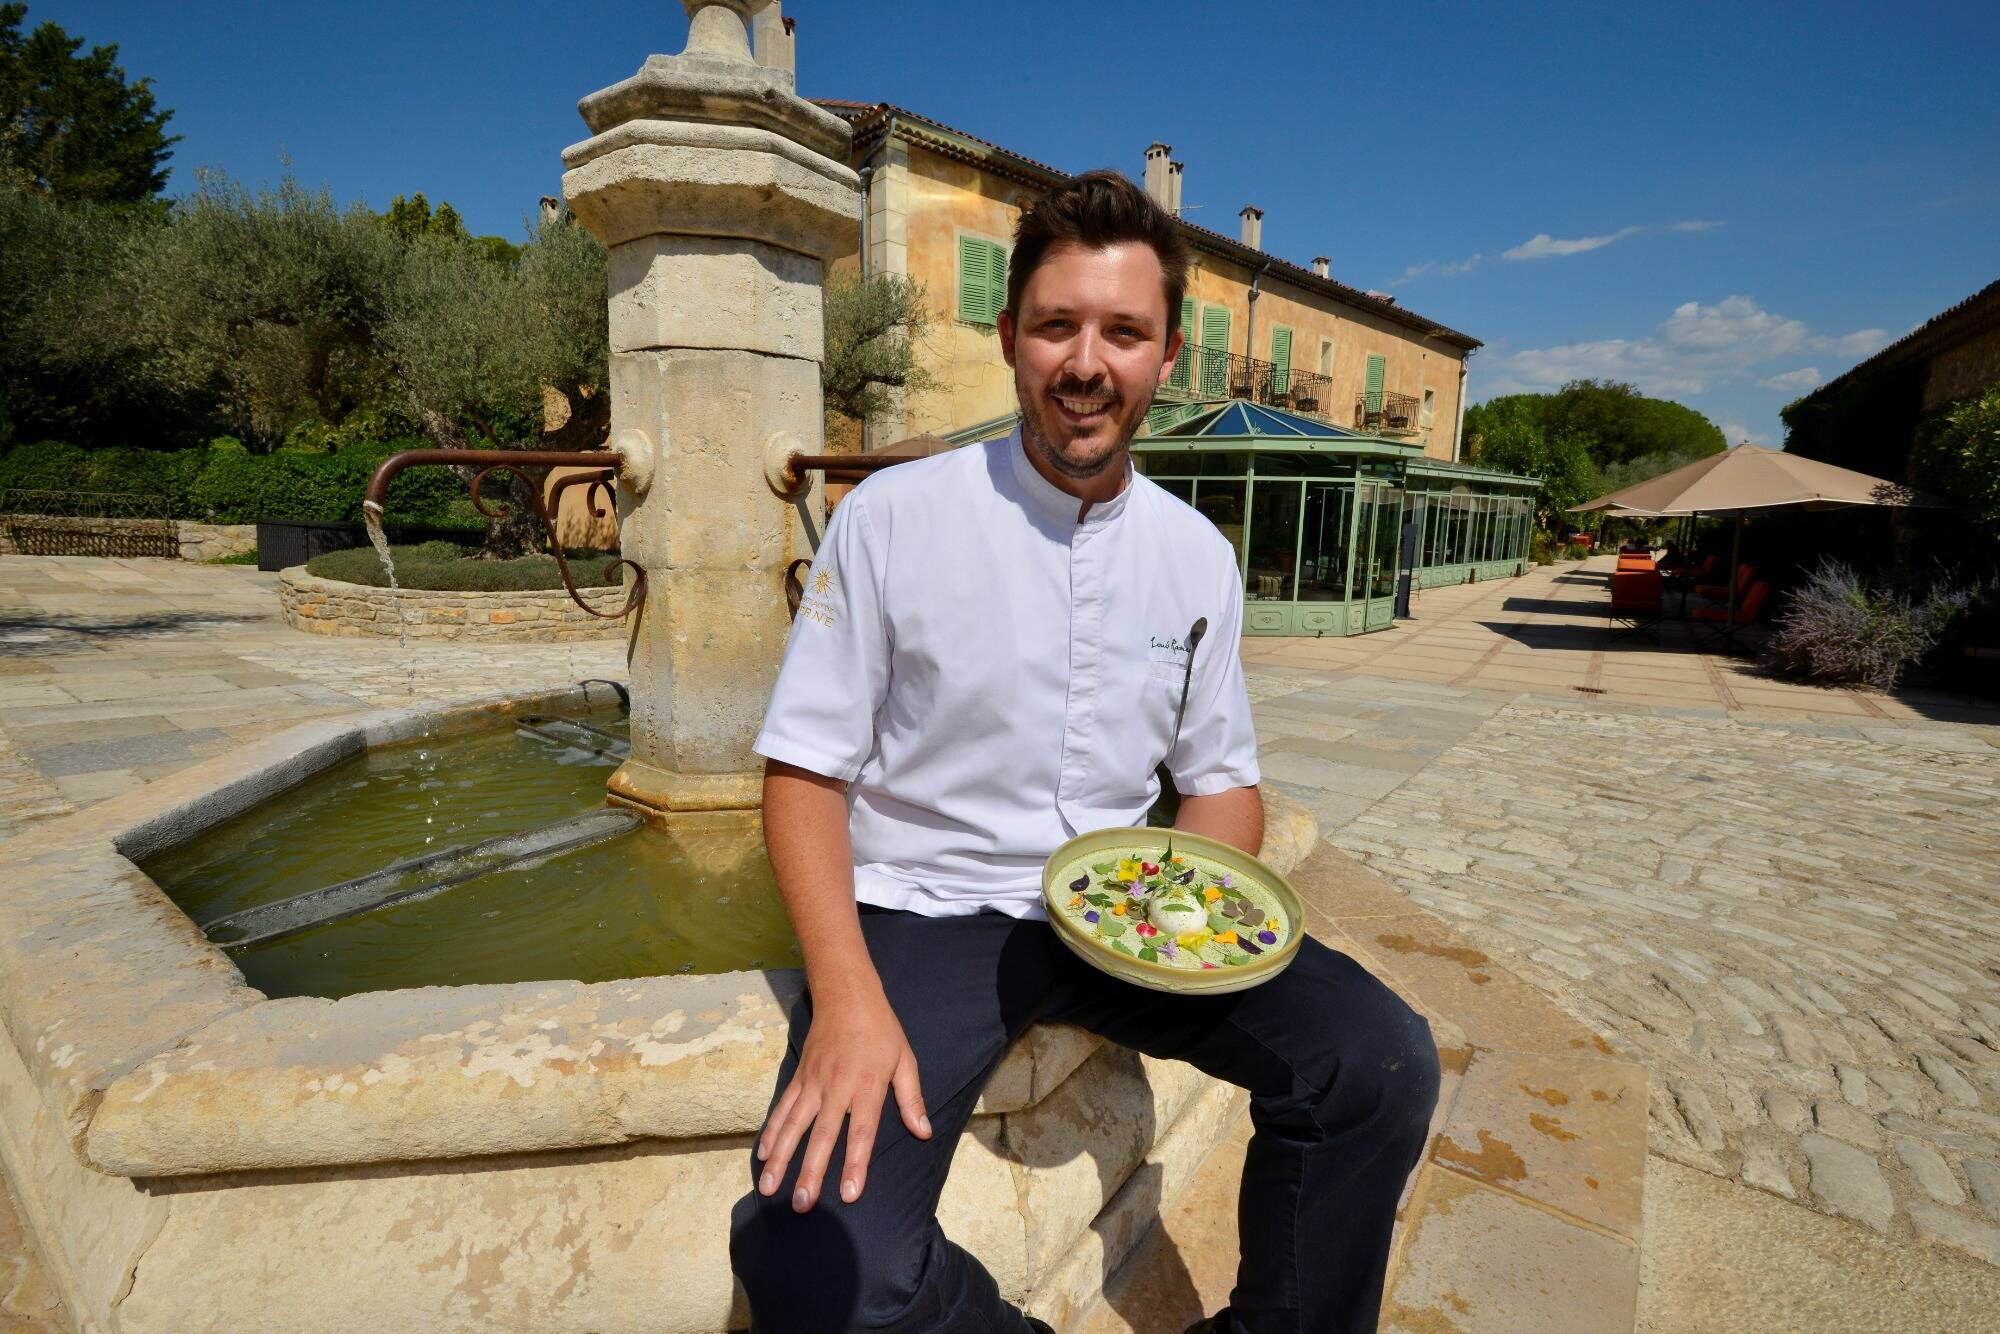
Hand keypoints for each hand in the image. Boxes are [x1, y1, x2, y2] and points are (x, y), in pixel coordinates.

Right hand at [756, 989, 930, 1211]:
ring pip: (794, 1126)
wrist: (847, 996)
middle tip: (802, 1204)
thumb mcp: (905, 1060)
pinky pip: (783, 1108)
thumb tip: (923, 1132)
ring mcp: (813, 1083)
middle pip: (822, 1136)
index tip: (849, 1193)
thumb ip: (912, 1099)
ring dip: (781, 1158)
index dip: (855, 1163)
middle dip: (810, 1172)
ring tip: (769, 1188)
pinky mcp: (799, 1077)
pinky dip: (772, 1131)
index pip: (861, 1131)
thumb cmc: (881, 1030)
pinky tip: (763, 1154)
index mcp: (867, 1086)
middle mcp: (837, 1088)